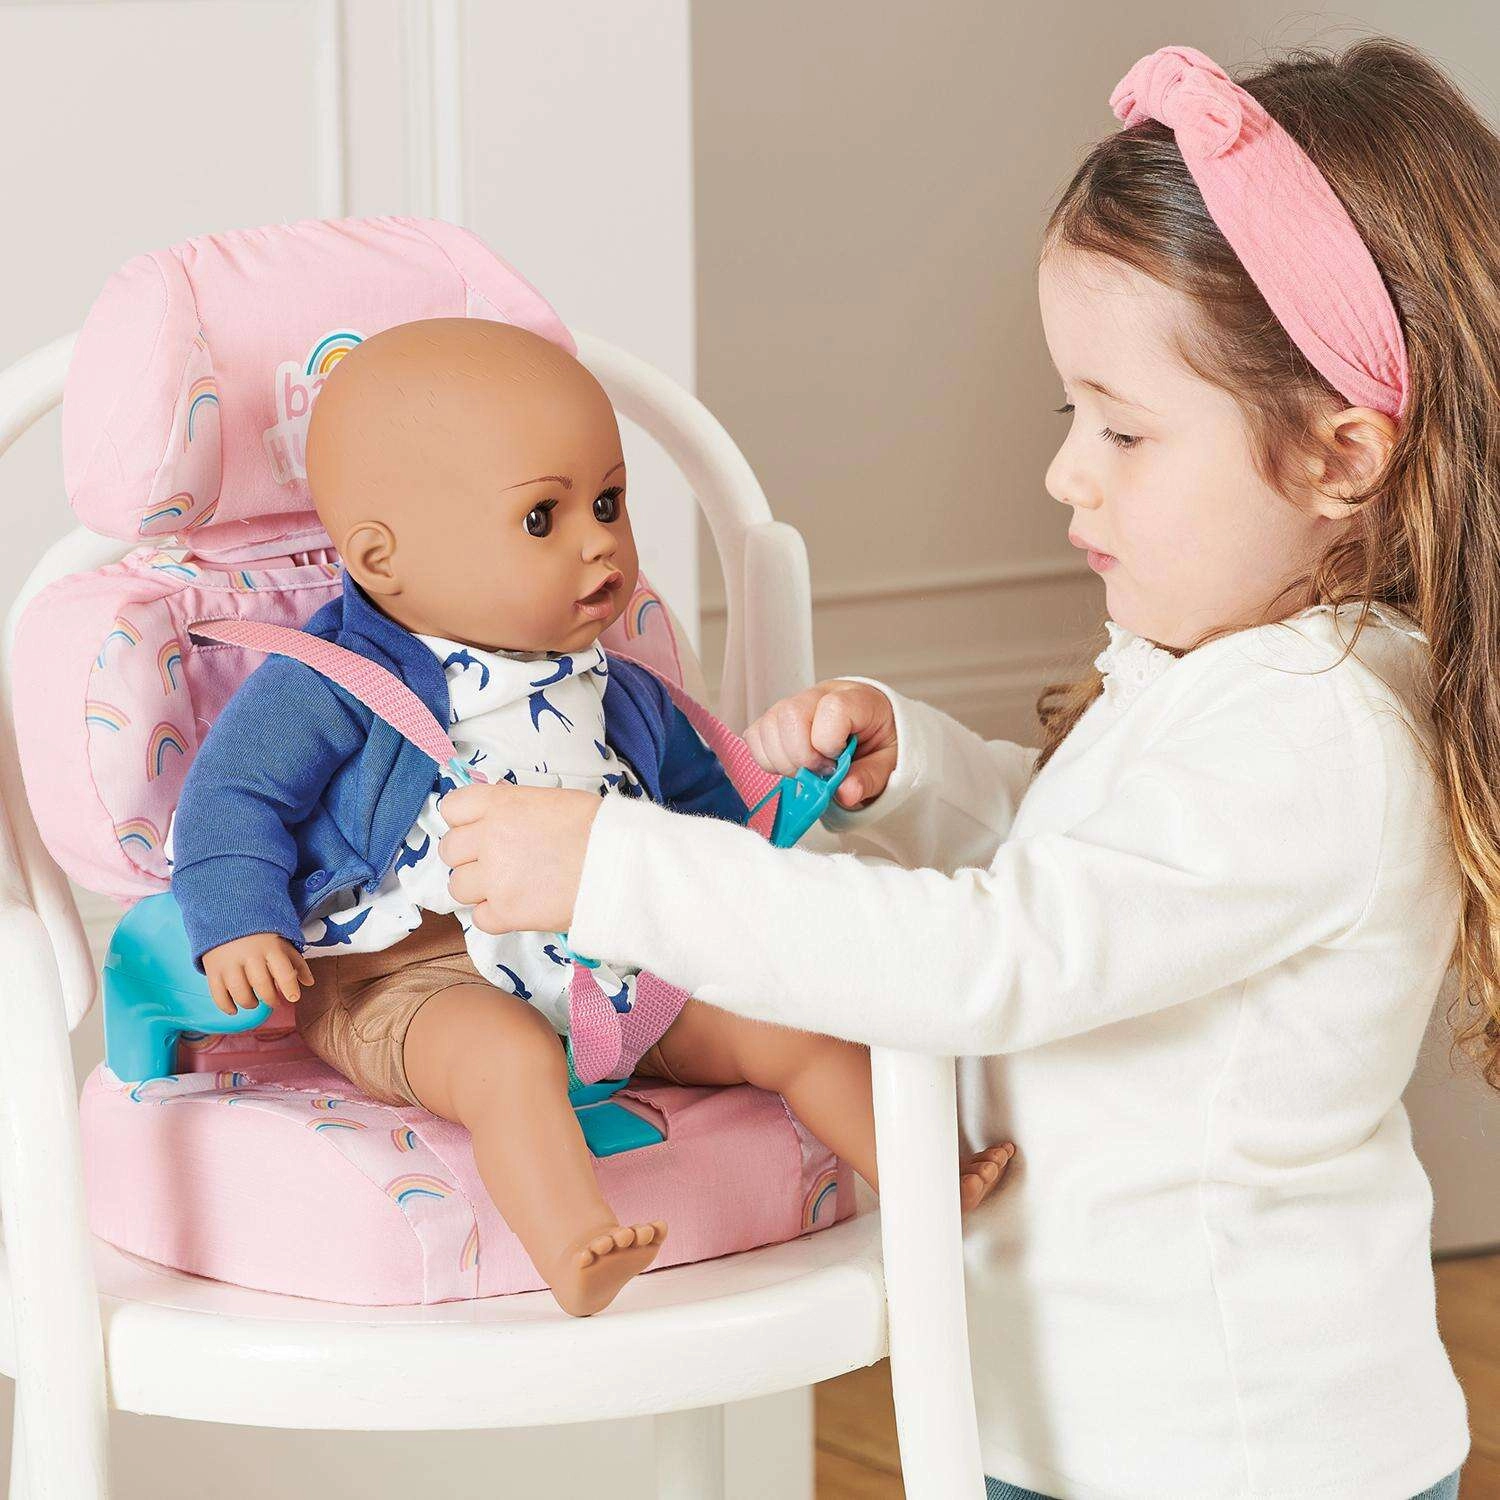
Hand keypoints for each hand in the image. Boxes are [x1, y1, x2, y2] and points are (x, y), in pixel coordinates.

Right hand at [202, 933, 313, 1016]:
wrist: (226, 918)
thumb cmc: (260, 935)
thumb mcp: (281, 943)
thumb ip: (296, 962)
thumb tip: (310, 983)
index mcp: (270, 947)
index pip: (284, 972)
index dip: (290, 988)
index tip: (293, 998)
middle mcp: (249, 955)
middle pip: (262, 986)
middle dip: (271, 999)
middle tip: (274, 1002)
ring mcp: (229, 963)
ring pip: (240, 993)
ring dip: (250, 1003)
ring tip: (255, 1001)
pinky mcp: (213, 970)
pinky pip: (218, 995)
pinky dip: (227, 1007)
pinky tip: (235, 1009)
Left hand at [439, 782, 601, 934]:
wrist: (622, 864)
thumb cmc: (598, 828)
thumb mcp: (551, 801)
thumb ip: (514, 809)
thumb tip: (498, 818)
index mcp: (500, 804)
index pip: (452, 808)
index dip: (464, 821)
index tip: (478, 830)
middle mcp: (488, 838)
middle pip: (450, 851)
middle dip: (470, 857)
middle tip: (497, 862)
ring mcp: (494, 878)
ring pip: (457, 887)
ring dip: (479, 888)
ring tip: (509, 887)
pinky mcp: (506, 913)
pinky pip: (480, 918)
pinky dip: (496, 916)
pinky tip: (520, 906)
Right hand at [745, 679, 897, 808]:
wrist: (872, 727)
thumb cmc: (880, 740)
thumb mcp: (889, 762)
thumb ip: (869, 778)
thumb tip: (845, 793)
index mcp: (856, 699)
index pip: (832, 709)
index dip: (829, 742)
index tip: (837, 762)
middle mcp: (820, 695)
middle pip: (790, 715)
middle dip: (801, 756)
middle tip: (819, 772)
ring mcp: (793, 704)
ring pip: (767, 726)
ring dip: (783, 761)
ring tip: (806, 770)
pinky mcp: (775, 718)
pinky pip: (755, 736)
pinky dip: (767, 759)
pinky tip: (791, 765)